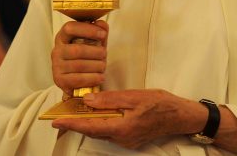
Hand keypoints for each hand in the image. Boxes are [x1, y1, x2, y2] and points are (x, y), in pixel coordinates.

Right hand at [51, 20, 107, 95]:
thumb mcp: (93, 44)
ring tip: (103, 66)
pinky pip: (78, 79)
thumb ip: (98, 33)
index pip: (70, 28)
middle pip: (78, 49)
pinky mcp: (59, 80)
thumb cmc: (85, 59)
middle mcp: (57, 50)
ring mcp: (56, 66)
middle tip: (105, 54)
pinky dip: (93, 78)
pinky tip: (101, 77)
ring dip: (96, 66)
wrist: (77, 82)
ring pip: (80, 65)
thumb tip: (102, 24)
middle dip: (96, 52)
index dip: (88, 30)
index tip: (103, 34)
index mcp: (62, 37)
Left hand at [51, 89, 200, 149]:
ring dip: (87, 123)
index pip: (90, 127)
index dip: (71, 124)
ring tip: (73, 114)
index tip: (56, 121)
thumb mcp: (134, 97)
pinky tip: (95, 115)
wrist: (181, 116)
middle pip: (92, 131)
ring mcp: (126, 140)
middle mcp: (122, 138)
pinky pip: (109, 131)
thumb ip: (110, 100)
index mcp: (122, 128)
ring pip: (100, 132)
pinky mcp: (130, 138)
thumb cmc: (161, 104)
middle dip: (75, 124)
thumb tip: (89, 101)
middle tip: (59, 116)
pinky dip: (99, 124)